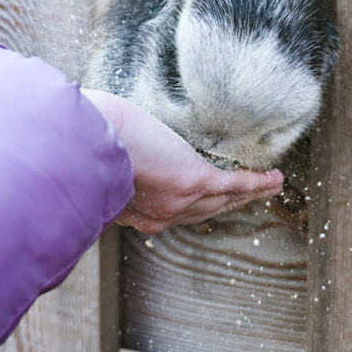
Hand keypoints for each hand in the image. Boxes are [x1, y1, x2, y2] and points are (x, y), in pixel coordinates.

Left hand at [80, 88, 284, 232]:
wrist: (79, 144)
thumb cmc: (77, 143)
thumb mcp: (89, 158)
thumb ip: (96, 157)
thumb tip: (91, 137)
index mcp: (132, 210)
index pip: (164, 213)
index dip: (184, 206)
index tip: (195, 198)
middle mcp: (157, 213)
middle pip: (200, 212)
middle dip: (224, 204)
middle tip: (244, 196)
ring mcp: (179, 199)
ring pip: (222, 199)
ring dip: (247, 194)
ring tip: (267, 187)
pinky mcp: (194, 181)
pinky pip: (234, 184)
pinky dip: (256, 183)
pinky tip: (274, 179)